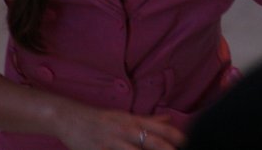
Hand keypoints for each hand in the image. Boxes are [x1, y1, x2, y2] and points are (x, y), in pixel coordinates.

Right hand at [55, 103, 185, 149]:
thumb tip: (169, 119)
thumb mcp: (125, 116)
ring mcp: (113, 142)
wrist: (70, 118)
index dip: (177, 137)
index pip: (161, 129)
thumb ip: (148, 120)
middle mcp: (126, 130)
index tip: (190, 144)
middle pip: (153, 142)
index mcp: (134, 121)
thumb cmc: (101, 118)